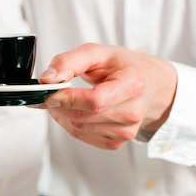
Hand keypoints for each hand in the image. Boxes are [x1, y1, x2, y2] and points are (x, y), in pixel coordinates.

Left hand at [36, 43, 176, 148]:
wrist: (148, 85)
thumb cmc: (122, 67)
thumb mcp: (96, 53)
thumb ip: (68, 62)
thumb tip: (46, 79)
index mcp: (132, 85)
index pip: (95, 101)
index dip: (67, 99)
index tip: (48, 92)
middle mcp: (132, 112)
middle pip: (83, 116)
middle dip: (58, 105)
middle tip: (48, 93)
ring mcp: (126, 131)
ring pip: (78, 128)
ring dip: (61, 115)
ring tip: (61, 99)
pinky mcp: (117, 142)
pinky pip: (82, 136)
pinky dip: (69, 123)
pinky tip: (72, 110)